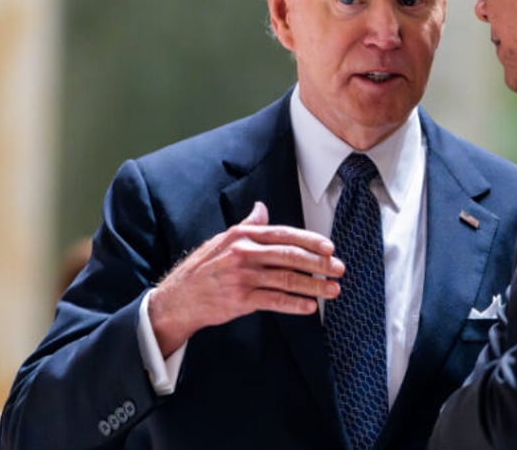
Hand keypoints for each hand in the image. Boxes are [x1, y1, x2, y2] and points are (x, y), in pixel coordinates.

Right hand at [148, 201, 343, 355]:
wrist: (177, 299)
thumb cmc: (202, 269)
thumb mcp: (222, 240)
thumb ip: (247, 226)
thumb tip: (262, 208)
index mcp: (243, 235)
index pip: (284, 234)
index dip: (310, 240)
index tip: (330, 248)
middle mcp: (244, 253)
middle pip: (290, 255)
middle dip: (319, 263)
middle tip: (339, 269)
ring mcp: (242, 277)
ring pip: (286, 279)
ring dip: (313, 286)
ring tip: (333, 291)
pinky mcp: (240, 300)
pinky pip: (274, 301)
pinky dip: (294, 304)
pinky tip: (310, 307)